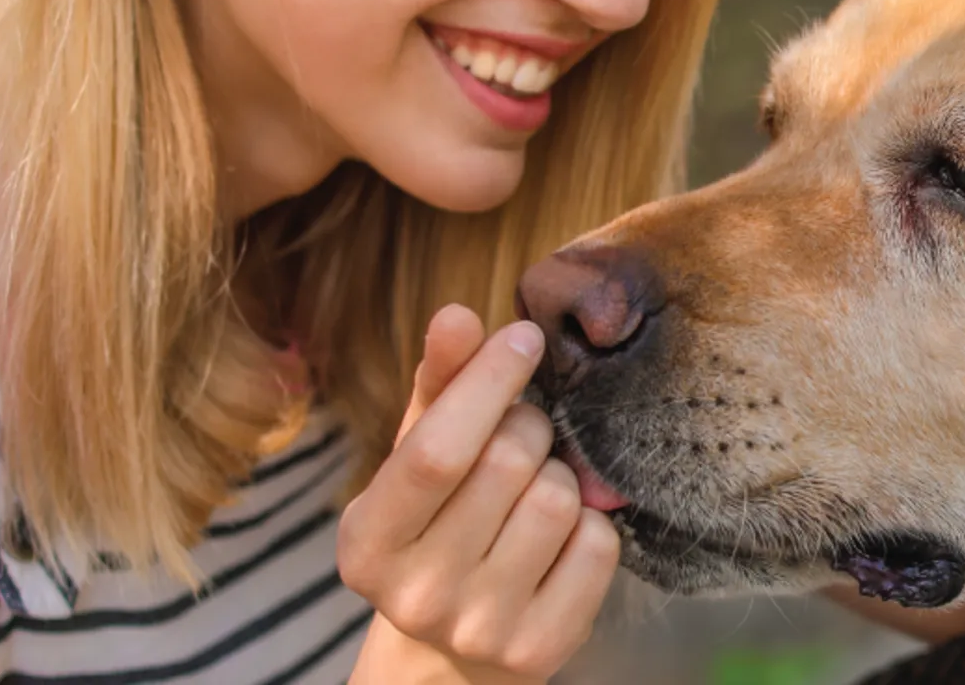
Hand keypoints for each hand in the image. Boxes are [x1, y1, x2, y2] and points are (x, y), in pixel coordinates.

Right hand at [339, 305, 621, 682]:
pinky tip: (560, 536)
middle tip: (526, 433)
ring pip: (558, 502)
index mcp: (367, 542)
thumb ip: (438, 387)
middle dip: (529, 427)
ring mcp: (480, 627)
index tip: (524, 338)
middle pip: (507, 465)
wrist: (452, 649)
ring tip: (536, 488)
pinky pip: (597, 547)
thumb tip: (457, 315)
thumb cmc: (438, 524)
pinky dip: (591, 524)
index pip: (437, 449)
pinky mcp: (540, 648)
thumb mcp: (418, 458)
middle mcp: (417, 593)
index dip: (487, 382)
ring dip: (561, 476)